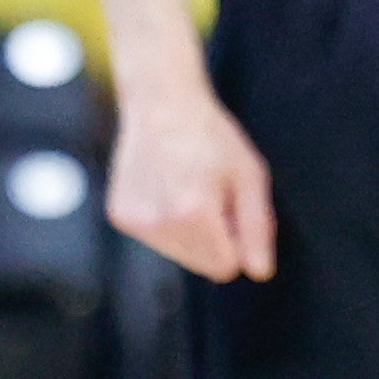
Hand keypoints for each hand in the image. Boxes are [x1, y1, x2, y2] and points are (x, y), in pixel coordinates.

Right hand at [106, 64, 274, 281]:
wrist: (162, 106)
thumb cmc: (214, 138)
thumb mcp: (251, 178)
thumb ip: (257, 228)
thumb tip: (259, 273)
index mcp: (192, 213)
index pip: (225, 267)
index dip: (238, 243)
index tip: (235, 211)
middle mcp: (157, 222)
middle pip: (202, 264)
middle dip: (216, 239)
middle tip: (213, 197)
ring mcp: (133, 220)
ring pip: (179, 254)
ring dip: (192, 233)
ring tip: (190, 189)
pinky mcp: (119, 216)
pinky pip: (157, 239)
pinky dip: (168, 223)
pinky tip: (169, 189)